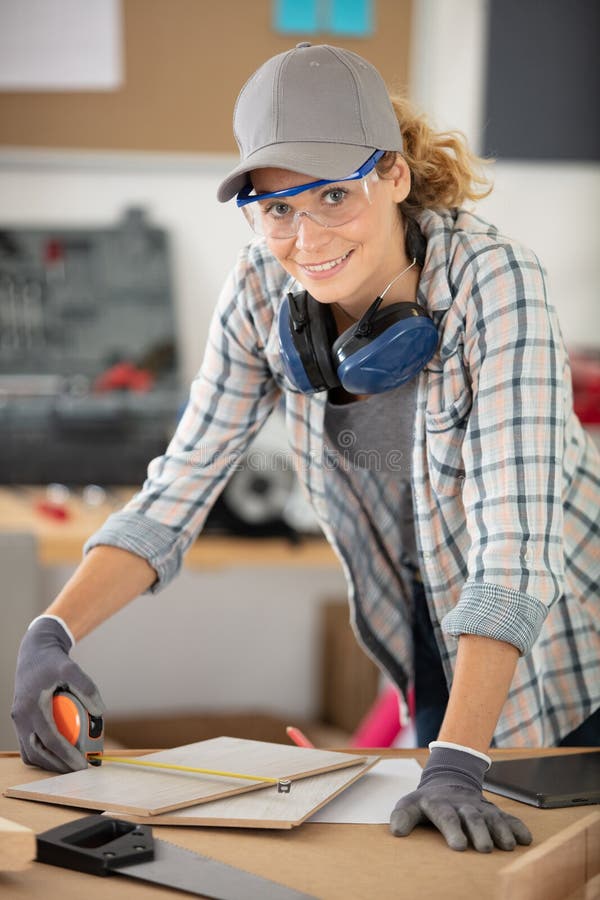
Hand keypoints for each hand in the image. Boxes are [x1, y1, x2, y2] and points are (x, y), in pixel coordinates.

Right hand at [11, 617, 104, 772]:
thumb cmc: (52, 661)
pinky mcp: (20, 721)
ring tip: (70, 765)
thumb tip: (100, 712)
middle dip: (57, 765)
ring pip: (30, 752)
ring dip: (49, 763)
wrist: (34, 652)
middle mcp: (20, 717)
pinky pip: (28, 746)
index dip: (66, 755)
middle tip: (79, 770)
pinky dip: (42, 754)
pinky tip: (58, 754)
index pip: (49, 739)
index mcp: (30, 707)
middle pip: (37, 752)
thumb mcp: (71, 668)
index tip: (82, 765)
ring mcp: (18, 721)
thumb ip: (86, 688)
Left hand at [390, 745, 532, 851]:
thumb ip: (402, 816)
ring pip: (492, 818)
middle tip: (485, 848)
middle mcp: (462, 805)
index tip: (458, 846)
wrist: (448, 780)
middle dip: (479, 832)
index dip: (453, 830)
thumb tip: (396, 831)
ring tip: (508, 846)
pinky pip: (507, 818)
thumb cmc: (428, 801)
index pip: (447, 817)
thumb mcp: (410, 804)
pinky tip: (525, 839)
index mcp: (441, 804)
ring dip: (501, 831)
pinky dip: (517, 827)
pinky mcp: (492, 811)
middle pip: (472, 818)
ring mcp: (479, 808)